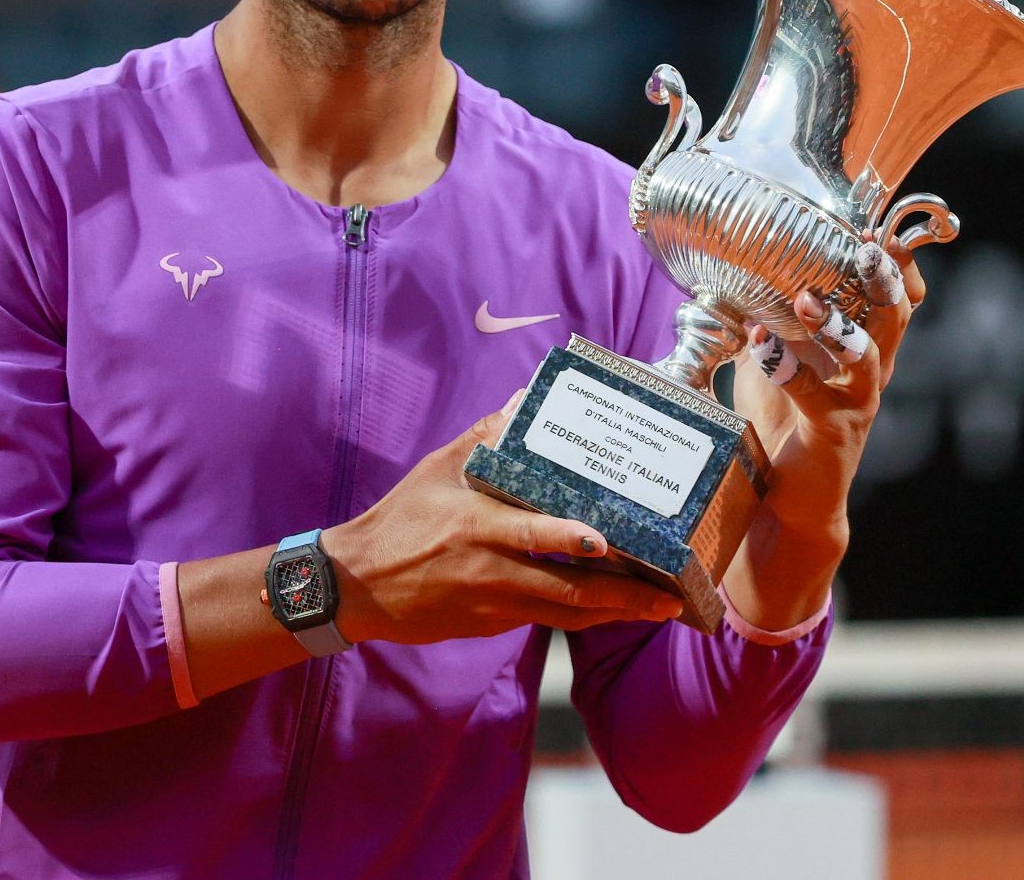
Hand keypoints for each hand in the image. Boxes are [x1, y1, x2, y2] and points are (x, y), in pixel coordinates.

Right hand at [324, 404, 684, 643]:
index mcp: (476, 526)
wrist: (356, 585)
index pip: (529, 533)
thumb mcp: (436, 471)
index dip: (568, 539)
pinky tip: (611, 610)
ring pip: (563, 613)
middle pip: (565, 589)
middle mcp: (489, 569)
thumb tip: (524, 399)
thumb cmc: (400, 521)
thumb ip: (484, 437)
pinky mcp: (489, 624)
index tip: (606, 541)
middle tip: (667, 598)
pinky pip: (544, 620)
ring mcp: (491, 603)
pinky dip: (580, 616)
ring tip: (657, 608)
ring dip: (612, 613)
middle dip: (622, 596)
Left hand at [724, 235, 926, 626]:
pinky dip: (786, 366)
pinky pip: (815, 396)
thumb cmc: (782, 424)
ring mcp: (856, 404)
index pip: (896, 299)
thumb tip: (729, 271)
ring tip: (807, 299)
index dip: (897, 264)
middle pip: (895, 318)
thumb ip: (768, 320)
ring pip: (869, 357)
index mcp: (862, 351)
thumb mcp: (775, 361)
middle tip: (866, 245)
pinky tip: (760, 342)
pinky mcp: (832, 433)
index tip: (881, 226)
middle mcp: (870, 374)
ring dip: (839, 325)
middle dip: (885, 280)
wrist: (788, 501)